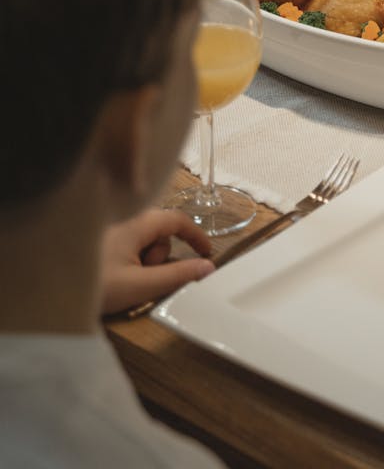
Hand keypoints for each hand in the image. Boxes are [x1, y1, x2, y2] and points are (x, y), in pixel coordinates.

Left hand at [100, 208, 214, 314]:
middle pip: (159, 231)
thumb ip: (177, 276)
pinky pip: (127, 242)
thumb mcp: (140, 285)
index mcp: (137, 222)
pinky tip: (113, 274)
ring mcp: (110, 225)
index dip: (196, 235)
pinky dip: (129, 257)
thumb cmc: (94, 285)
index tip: (208, 254)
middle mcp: (124, 216)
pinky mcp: (99, 236)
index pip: (177, 219)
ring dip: (144, 258)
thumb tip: (208, 268)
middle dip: (160, 254)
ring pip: (143, 238)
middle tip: (145, 277)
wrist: (49, 294)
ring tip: (124, 279)